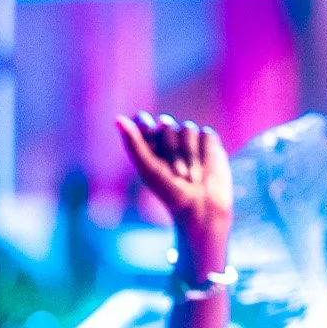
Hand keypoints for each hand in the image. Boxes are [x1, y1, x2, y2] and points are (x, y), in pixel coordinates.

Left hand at [115, 111, 232, 280]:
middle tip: (178, 174)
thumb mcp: (149, 169)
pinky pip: (206, 133)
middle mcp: (169, 139)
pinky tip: (205, 170)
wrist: (203, 209)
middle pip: (166, 125)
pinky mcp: (209, 142)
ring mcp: (189, 139)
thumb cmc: (171, 193)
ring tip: (192, 178)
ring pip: (187, 128)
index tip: (150, 138)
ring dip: (190, 154)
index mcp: (149, 146)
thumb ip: (134, 144)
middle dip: (172, 150)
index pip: (142, 121)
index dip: (145, 125)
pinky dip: (205, 152)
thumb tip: (117, 119)